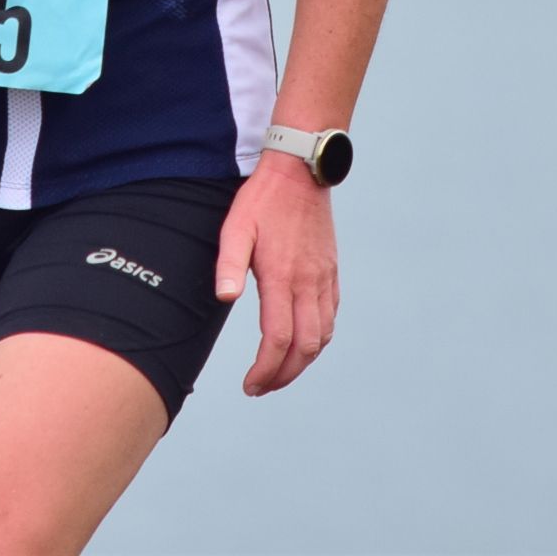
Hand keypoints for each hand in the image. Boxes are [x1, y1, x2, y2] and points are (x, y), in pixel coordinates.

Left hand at [215, 150, 339, 394]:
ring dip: (302, 362)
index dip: (265, 370)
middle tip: (261, 386)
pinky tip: (302, 342)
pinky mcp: (331, 271)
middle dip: (284, 375)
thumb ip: (229, 264)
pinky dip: (318, 339)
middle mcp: (309, 282)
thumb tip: (225, 298)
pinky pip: (331, 316)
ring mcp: (324, 278)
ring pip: (323, 336)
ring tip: (279, 371)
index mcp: (283, 276)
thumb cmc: (262, 200)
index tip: (250, 385)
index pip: (279, 339)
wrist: (301, 171)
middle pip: (305, 348)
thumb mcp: (236, 227)